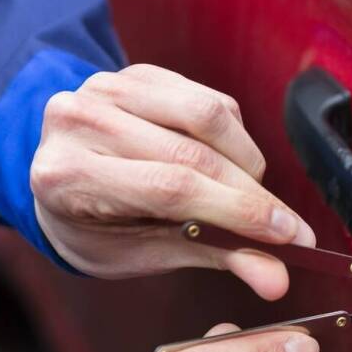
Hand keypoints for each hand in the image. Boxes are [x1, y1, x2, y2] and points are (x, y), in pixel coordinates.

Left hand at [30, 64, 314, 299]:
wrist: (62, 177)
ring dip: (246, 161)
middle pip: (192, 154)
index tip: (289, 236)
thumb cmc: (100, 226)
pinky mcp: (135, 73)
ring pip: (207, 115)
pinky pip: (207, 99)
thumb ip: (214, 256)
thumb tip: (277, 278)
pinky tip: (224, 161)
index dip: (238, 211)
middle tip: (289, 228)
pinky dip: (233, 136)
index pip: (171, 189)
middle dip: (252, 195)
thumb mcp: (145, 253)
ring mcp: (105, 88)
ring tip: (248, 194)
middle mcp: (79, 122)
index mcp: (67, 176)